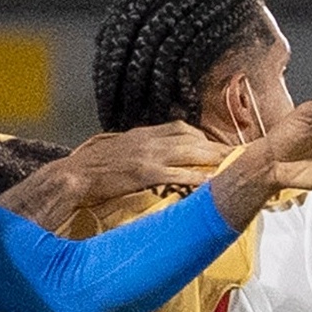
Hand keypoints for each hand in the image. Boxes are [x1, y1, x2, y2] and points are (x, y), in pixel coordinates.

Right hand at [56, 124, 225, 204]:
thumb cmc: (92, 167)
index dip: (203, 137)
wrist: (72, 175)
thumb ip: (138, 150)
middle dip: (217, 145)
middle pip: (191, 137)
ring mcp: (147, 155)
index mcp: (142, 134)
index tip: (218, 145)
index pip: (181, 128)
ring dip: (214, 157)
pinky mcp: (143, 173)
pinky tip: (212, 183)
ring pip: (189, 151)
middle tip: (239, 153)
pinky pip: (177, 174)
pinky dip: (196, 178)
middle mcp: (148, 140)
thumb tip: (153, 158)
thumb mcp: (118, 151)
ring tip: (235, 164)